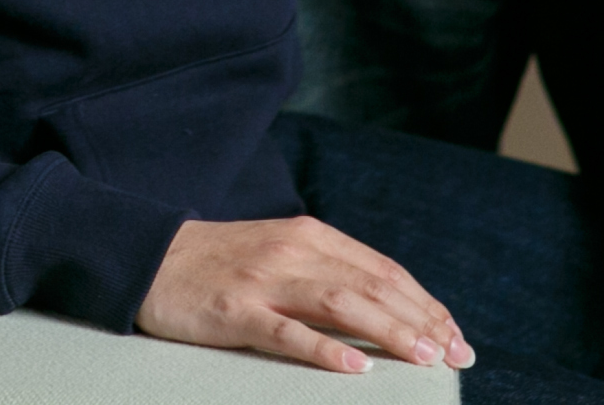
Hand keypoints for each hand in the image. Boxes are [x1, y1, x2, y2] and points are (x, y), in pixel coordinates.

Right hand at [137, 216, 474, 373]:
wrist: (147, 255)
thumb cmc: (219, 263)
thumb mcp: (280, 254)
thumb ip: (326, 272)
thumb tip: (386, 307)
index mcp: (310, 236)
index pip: (383, 270)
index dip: (425, 303)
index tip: (456, 335)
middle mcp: (293, 252)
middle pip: (372, 285)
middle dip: (422, 321)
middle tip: (456, 354)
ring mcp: (264, 280)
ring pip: (341, 304)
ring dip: (389, 331)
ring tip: (424, 358)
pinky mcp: (234, 309)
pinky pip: (285, 332)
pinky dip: (324, 350)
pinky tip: (354, 368)